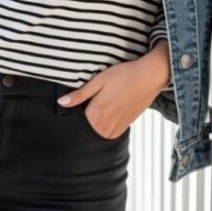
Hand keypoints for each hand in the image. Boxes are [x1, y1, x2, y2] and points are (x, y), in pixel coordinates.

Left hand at [56, 47, 170, 138]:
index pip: (76, 125)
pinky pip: (109, 134)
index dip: (70, 119)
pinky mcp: (126, 125)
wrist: (149, 77)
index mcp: (97, 113)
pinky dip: (103, 129)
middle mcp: (106, 125)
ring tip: (92, 113)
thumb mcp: (98, 80)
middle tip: (79, 112)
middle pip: (86, 133)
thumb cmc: (124, 75)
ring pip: (98, 136)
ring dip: (92, 128)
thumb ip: (80, 94)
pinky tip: (103, 117)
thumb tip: (62, 102)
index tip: (67, 112)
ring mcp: (117, 127)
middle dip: (80, 126)